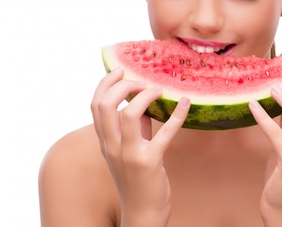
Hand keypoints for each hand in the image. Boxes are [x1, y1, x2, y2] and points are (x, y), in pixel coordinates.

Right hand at [90, 68, 190, 225]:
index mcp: (104, 141)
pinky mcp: (149, 163)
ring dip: (145, 97)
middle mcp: (111, 146)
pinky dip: (177, 116)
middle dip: (123, 86)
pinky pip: (164, 134)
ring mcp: (128, 155)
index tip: (121, 70)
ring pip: (128, 115)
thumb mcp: (128, 151)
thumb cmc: (137, 179)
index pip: (95, 105)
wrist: (141, 213)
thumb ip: (135, 127)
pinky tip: (186, 104)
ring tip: (159, 91)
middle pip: (105, 105)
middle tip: (142, 82)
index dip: (106, 83)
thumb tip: (146, 103)